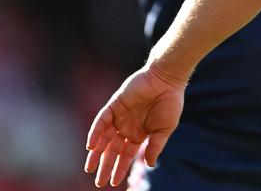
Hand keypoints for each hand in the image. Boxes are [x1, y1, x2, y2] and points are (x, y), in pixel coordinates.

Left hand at [84, 64, 184, 187]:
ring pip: (103, 138)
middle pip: (112, 150)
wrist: (167, 80)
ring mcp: (119, 116)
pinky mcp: (114, 105)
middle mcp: (126, 126)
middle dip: (105, 165)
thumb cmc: (170, 103)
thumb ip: (155, 146)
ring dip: (96, 153)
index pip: (126, 155)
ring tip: (90, 168)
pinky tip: (91, 146)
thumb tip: (148, 165)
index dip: (120, 168)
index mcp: (138, 134)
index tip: (114, 182)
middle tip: (99, 182)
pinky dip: (95, 133)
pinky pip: (101, 121)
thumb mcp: (164, 129)